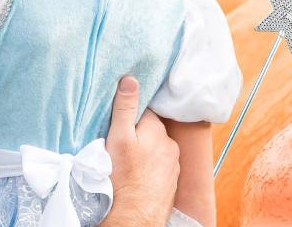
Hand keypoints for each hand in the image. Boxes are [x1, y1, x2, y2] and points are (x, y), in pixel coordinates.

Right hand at [99, 77, 179, 226]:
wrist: (135, 216)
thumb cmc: (123, 177)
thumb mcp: (118, 137)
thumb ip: (124, 107)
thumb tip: (130, 79)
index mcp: (157, 130)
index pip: (143, 111)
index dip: (129, 114)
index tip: (117, 121)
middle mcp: (170, 145)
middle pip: (150, 129)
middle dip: (138, 132)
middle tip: (118, 143)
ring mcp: (173, 164)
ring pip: (156, 148)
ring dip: (145, 151)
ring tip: (127, 162)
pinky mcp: (171, 181)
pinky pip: (159, 166)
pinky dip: (150, 167)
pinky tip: (137, 175)